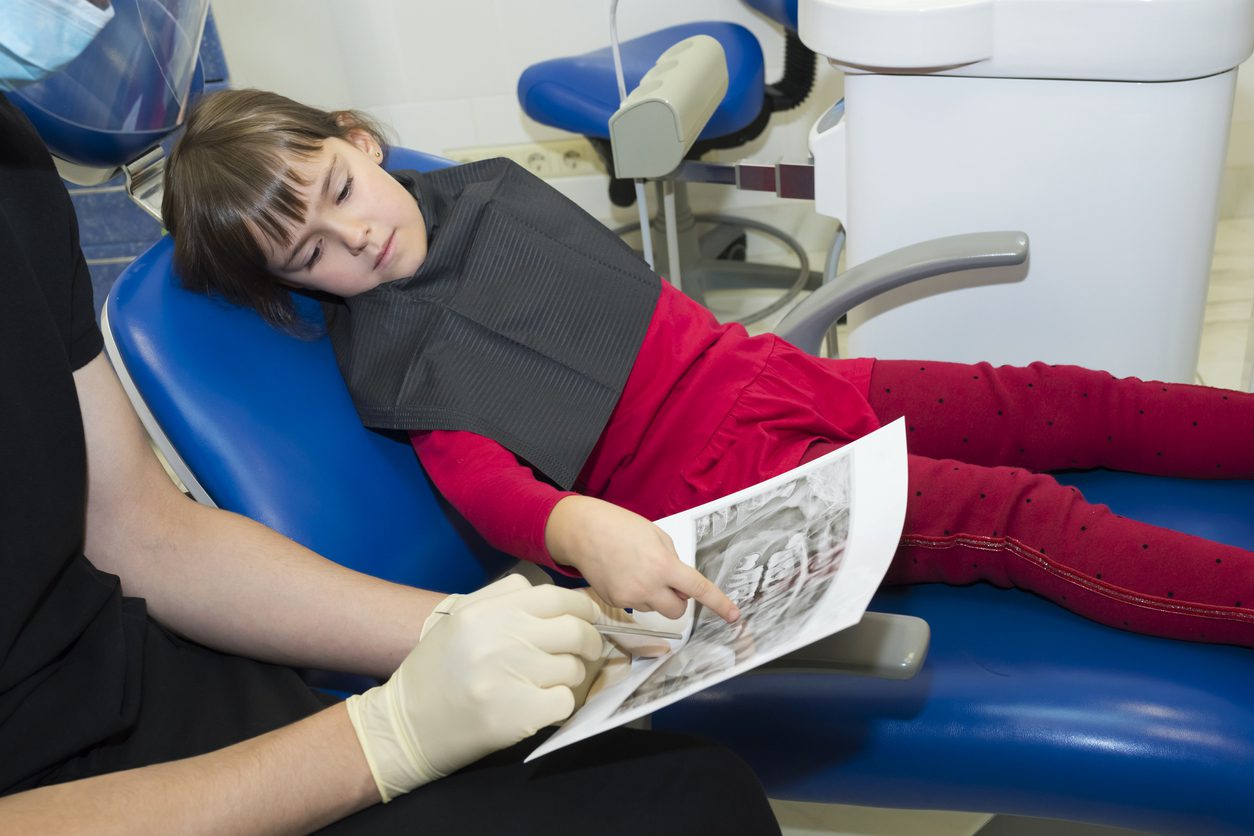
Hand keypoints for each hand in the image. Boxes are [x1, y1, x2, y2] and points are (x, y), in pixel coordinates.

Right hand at [346, 582, 603, 800]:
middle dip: (589, 642)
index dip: (582, 607)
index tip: (588, 619)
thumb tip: (556, 596)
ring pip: (573, 669)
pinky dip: (560, 704)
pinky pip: (564, 702)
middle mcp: (499, 639)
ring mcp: (509, 678)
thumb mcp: (460, 618)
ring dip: (571, 676)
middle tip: (586, 652)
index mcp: (486, 611)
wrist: (406, 724)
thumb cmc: (438, 669)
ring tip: (550, 681)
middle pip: (574, 631)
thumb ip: (503, 597)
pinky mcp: (517, 715)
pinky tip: (541, 705)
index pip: (556, 597)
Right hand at [546, 495, 739, 622]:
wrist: (583, 532)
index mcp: (664, 565)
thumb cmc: (620, 527)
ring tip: (636, 569)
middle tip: (667, 579)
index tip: (734, 615)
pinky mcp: (615, 602)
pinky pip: (636, 605)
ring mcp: (631, 597)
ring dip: (655, 595)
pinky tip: (623, 574)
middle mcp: (649, 586)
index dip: (719, 603)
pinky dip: (636, 594)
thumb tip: (678, 583)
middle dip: (678, 599)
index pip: (698, 589)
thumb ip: (672, 560)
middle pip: (678, 610)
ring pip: (656, 607)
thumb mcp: (656, 535)